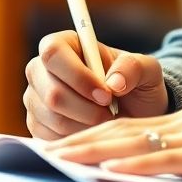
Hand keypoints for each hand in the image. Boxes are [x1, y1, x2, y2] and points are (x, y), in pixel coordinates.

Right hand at [24, 30, 167, 139]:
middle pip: (50, 91)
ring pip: (51, 117)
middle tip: (109, 112)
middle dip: (85, 108)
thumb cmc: (136, 84)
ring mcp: (36, 98)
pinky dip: (76, 137)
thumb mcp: (146, 70)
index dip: (77, 75)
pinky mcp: (36, 124)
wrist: (134, 113)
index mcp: (66, 44)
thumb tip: (113, 82)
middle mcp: (42, 69)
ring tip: (104, 119)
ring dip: (84, 123)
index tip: (106, 94)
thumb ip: (133, 67)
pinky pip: (49, 137)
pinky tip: (91, 129)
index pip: (53, 52)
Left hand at [45, 109, 181, 181]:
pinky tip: (112, 171)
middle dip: (79, 141)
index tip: (56, 148)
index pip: (125, 131)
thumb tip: (147, 181)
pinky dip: (138, 166)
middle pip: (121, 132)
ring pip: (136, 141)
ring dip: (94, 150)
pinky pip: (169, 160)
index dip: (88, 138)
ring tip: (61, 158)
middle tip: (42, 152)